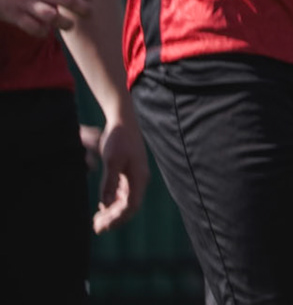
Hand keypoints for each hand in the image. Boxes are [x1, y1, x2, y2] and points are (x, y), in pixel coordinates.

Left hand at [87, 115, 148, 232]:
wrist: (122, 122)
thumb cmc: (119, 139)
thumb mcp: (112, 161)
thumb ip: (109, 183)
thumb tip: (105, 205)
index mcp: (139, 178)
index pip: (131, 206)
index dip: (118, 219)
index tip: (102, 227)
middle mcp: (139, 179)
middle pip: (129, 206)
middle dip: (114, 219)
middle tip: (96, 228)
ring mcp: (134, 176)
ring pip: (125, 201)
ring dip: (112, 212)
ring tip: (97, 222)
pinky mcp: (128, 173)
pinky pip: (122, 193)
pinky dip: (112, 203)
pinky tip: (102, 208)